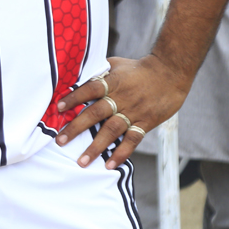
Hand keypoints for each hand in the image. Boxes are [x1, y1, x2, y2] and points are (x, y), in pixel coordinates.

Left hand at [53, 54, 188, 169]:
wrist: (170, 72)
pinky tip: (109, 164)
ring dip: (96, 147)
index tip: (58, 108)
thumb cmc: (139, 68)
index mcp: (112, 82)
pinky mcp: (146, 123)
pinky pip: (132, 140)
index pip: (89, 89)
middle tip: (60, 141)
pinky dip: (121, 153)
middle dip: (76, 128)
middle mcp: (121, 98)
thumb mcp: (116, 64)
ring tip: (82, 161)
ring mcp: (133, 112)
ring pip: (111, 130)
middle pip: (95, 113)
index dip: (74, 98)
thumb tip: (78, 75)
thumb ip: (99, 72)